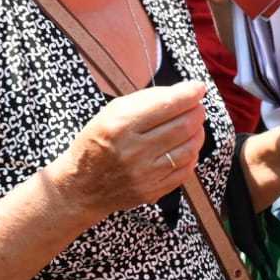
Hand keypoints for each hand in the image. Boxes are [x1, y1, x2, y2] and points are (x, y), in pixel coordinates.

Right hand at [46, 80, 207, 221]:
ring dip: (198, 132)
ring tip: (193, 125)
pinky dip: (191, 154)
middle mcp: (133, 151)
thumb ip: (147, 99)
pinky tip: (185, 146)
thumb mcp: (111, 112)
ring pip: (189, 148)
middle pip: (183, 126)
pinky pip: (185, 170)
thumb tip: (183, 91)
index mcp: (120, 126)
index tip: (198, 88)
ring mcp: (145, 175)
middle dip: (197, 111)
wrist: (81, 186)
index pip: (167, 106)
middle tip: (196, 106)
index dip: (189, 94)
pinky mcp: (153, 191)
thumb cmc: (97, 142)